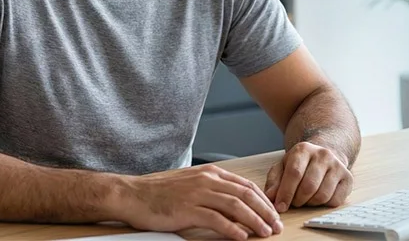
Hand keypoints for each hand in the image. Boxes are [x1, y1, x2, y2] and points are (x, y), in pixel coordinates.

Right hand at [112, 164, 284, 239]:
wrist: (132, 195)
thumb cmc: (160, 193)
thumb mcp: (192, 185)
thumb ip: (214, 192)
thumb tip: (236, 208)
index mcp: (211, 173)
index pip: (246, 186)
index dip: (264, 200)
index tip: (273, 214)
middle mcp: (207, 180)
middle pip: (246, 195)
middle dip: (265, 211)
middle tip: (276, 226)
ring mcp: (197, 193)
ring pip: (236, 206)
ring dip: (254, 221)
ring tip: (265, 233)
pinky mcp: (187, 209)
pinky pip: (216, 219)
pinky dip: (232, 229)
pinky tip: (242, 237)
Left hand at [265, 141, 353, 210]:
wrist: (324, 156)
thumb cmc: (299, 165)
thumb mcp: (282, 167)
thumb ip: (274, 182)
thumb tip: (271, 197)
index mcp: (303, 149)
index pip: (294, 173)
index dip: (285, 193)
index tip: (280, 207)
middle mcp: (323, 155)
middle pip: (309, 186)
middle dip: (298, 200)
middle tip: (294, 202)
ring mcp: (338, 166)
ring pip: (322, 195)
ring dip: (310, 203)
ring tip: (306, 199)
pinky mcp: (348, 178)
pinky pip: (335, 200)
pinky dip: (324, 205)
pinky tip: (319, 198)